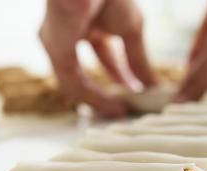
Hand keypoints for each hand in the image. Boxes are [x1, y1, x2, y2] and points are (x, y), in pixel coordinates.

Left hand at [40, 0, 156, 116]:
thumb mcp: (132, 30)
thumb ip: (138, 59)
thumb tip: (151, 84)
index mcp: (89, 23)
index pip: (104, 55)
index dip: (121, 74)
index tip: (136, 90)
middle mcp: (70, 35)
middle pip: (89, 70)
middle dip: (109, 89)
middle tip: (126, 105)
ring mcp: (59, 44)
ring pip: (77, 82)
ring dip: (100, 99)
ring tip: (120, 111)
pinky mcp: (55, 50)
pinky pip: (73, 82)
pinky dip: (93, 96)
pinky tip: (112, 104)